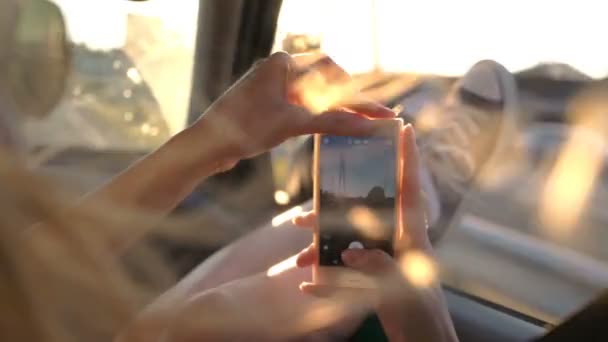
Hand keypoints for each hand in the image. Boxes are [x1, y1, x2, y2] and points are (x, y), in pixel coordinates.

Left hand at [185, 52, 395, 165]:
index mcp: (282, 63)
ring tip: (359, 125)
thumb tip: (367, 125)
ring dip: (334, 110)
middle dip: (347, 101)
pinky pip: (300, 107)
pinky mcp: (267, 106)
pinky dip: (317, 118)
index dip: (355, 90)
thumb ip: (332, 122)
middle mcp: (278, 70)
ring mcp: (272, 88)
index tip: (376, 110)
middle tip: (373, 118)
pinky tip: (331, 129)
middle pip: (323, 82)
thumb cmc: (244, 127)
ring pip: (313, 96)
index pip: (330, 69)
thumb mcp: (293, 123)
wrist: (208, 145)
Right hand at [292, 125, 458, 341]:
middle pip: (363, 215)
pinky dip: (326, 282)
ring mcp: (383, 263)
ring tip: (300, 258)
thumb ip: (378, 264)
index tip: (405, 129)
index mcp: (411, 236)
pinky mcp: (373, 284)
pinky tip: (308, 286)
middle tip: (307, 211)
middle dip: (334, 212)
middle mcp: (395, 243)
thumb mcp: (402, 287)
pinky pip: (344, 277)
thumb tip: (351, 251)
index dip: (408, 159)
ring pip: (347, 244)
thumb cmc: (423, 316)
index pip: (409, 190)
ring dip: (323, 250)